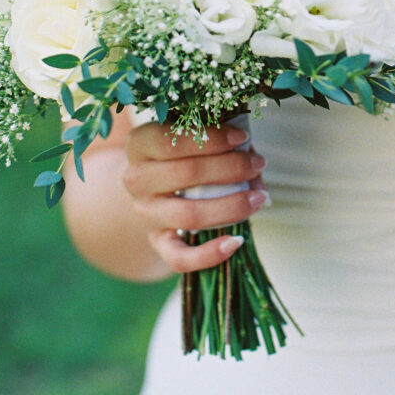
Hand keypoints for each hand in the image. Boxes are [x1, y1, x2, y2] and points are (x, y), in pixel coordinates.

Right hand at [123, 121, 266, 273]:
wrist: (155, 189)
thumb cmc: (182, 155)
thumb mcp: (193, 140)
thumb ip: (221, 143)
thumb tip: (254, 160)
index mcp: (140, 145)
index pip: (170, 140)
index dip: (210, 138)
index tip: (242, 137)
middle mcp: (137, 179)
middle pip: (186, 173)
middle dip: (231, 167)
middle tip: (258, 163)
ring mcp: (146, 214)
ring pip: (189, 214)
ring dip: (231, 206)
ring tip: (258, 198)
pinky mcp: (157, 242)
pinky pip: (179, 257)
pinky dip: (209, 254)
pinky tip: (236, 242)